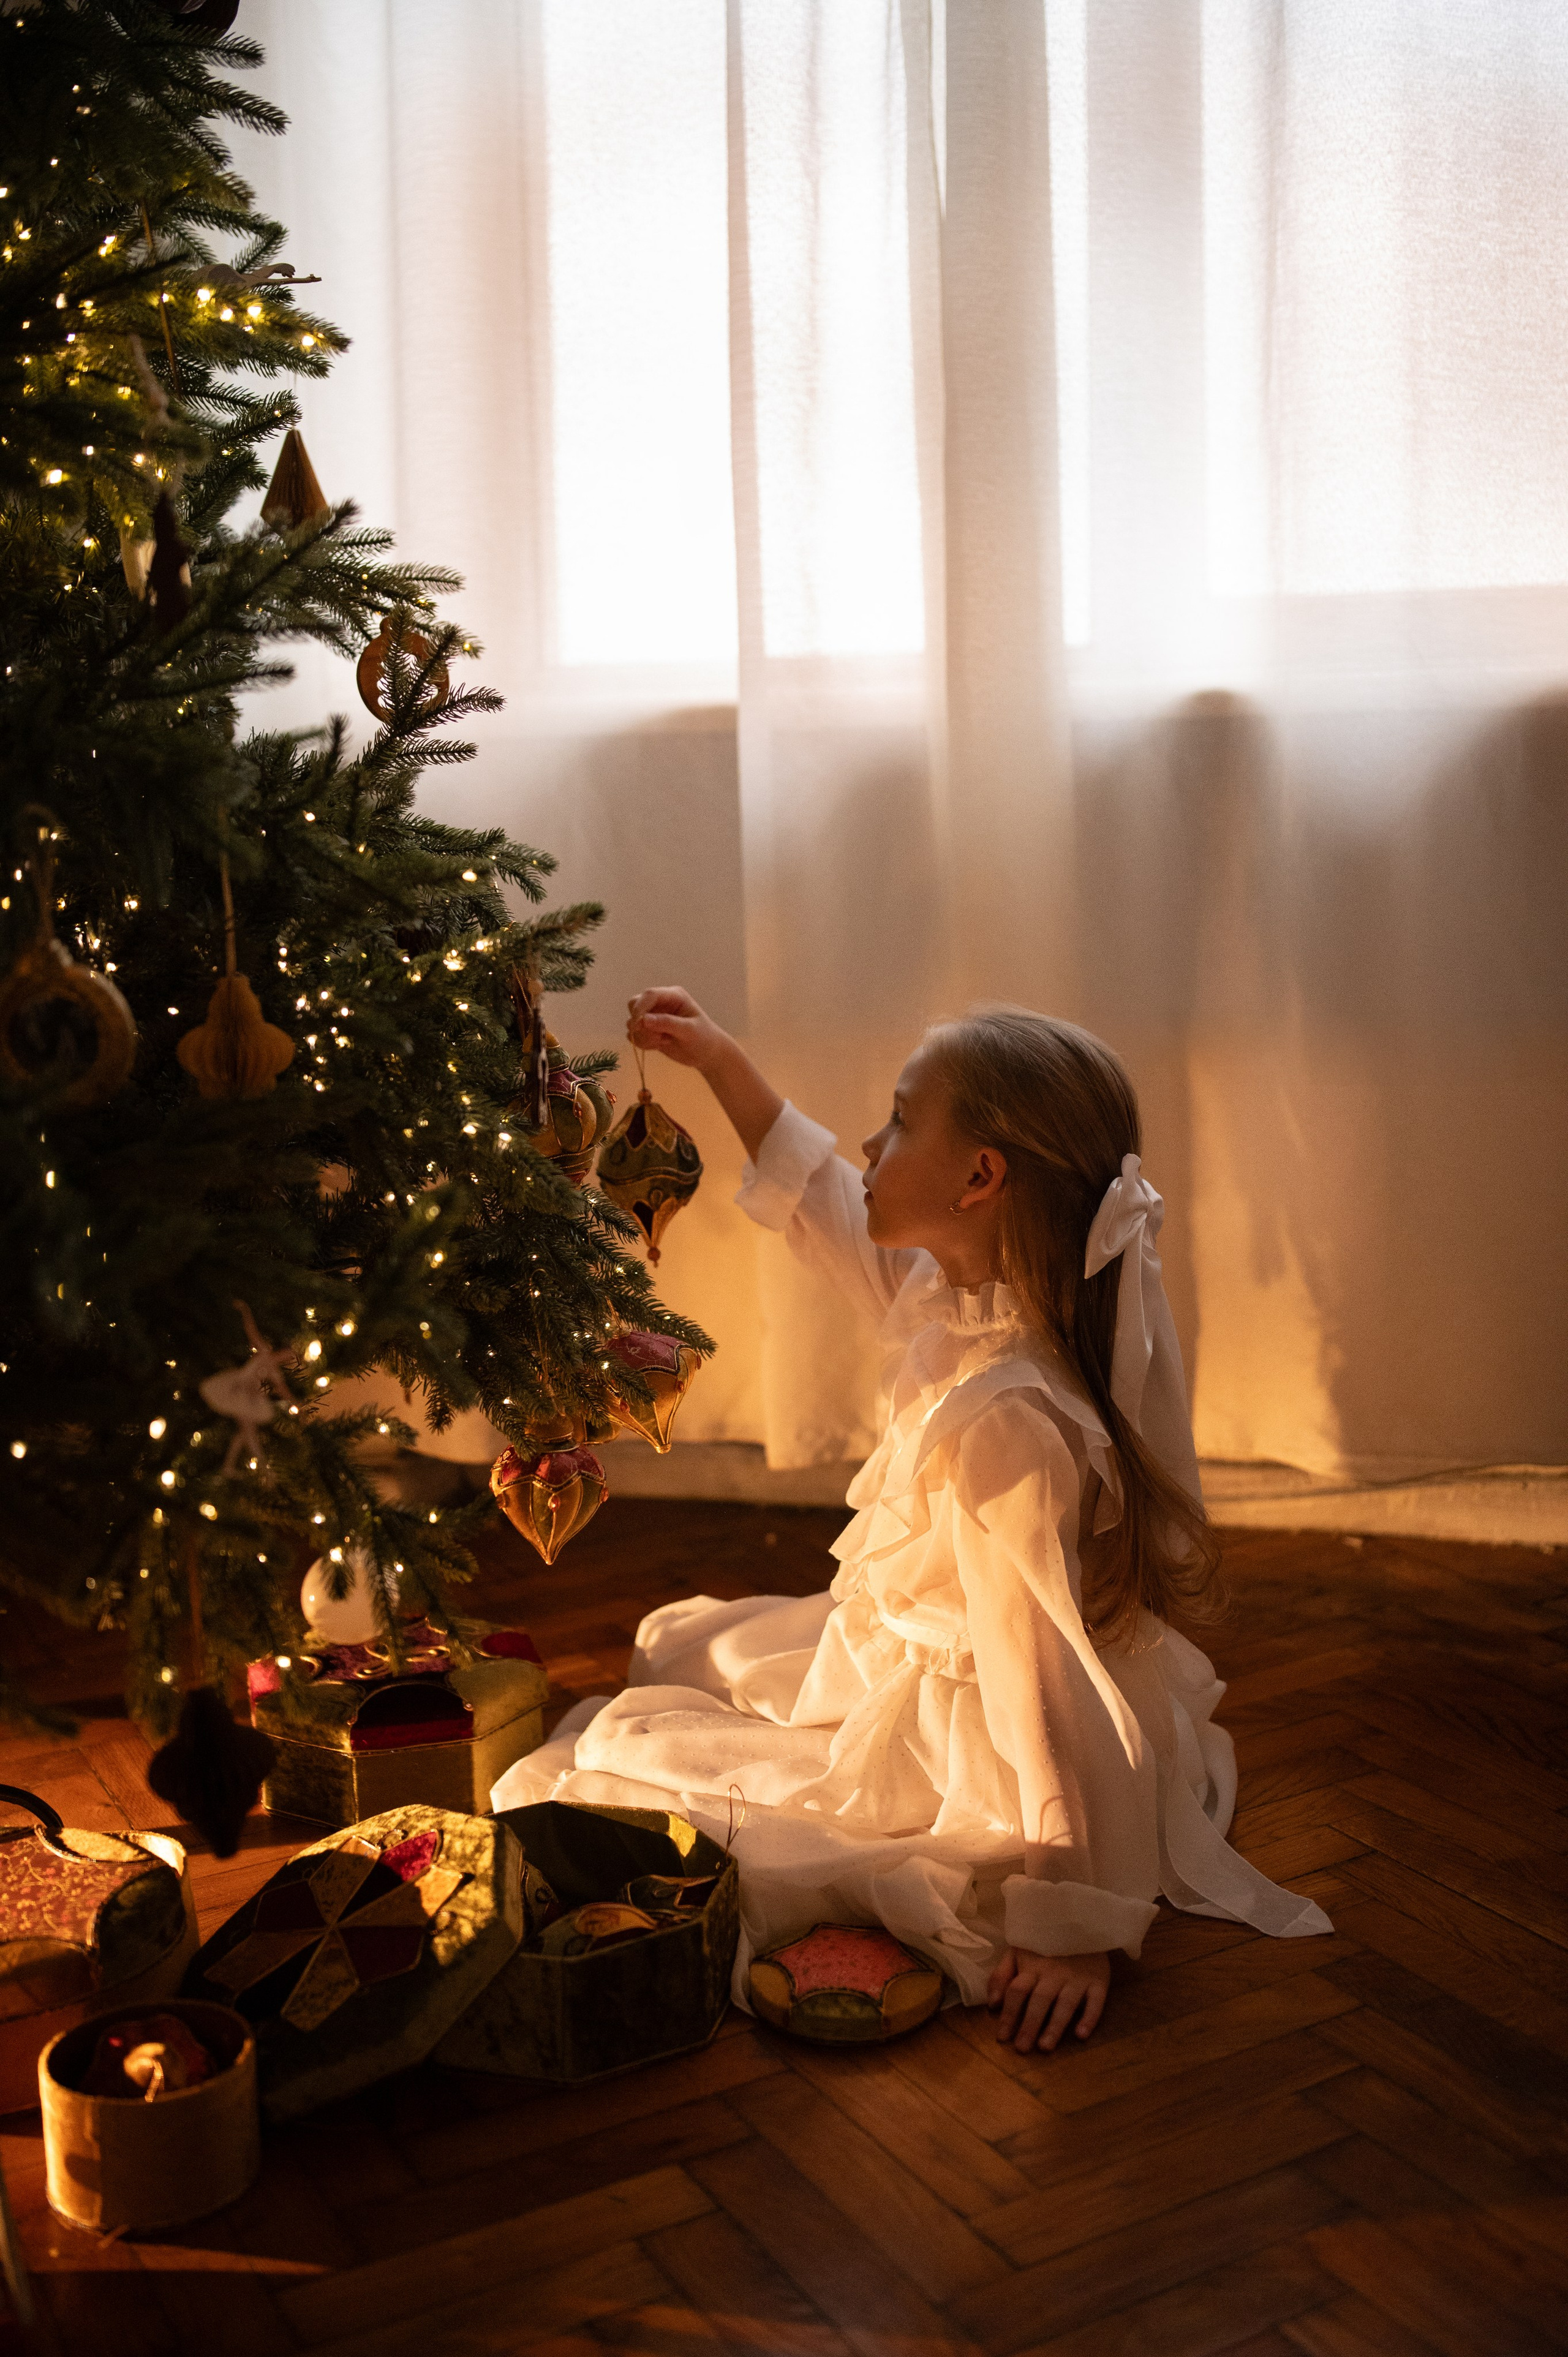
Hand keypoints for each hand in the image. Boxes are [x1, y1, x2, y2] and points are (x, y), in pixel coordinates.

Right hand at [627, 986, 725, 1073]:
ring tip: (664, 1041)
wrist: (707, 1054)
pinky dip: (643, 1043)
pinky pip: (635, 1035)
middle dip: (638, 1021)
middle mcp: (660, 1004)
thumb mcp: (689, 1030)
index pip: (650, 994)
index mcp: (673, 996)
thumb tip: (644, 1019)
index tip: (638, 1024)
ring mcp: (653, 1017)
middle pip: (634, 1004)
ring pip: (632, 1022)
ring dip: (644, 1035)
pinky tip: (660, 1045)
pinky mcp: (649, 1031)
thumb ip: (668, 1023)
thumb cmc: (704, 1037)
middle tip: (654, 1036)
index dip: (640, 1007)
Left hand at [986, 1945, 1109, 2052]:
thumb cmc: (1045, 1941)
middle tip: (1022, 2049)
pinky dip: (1090, 2017)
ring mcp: (1078, 1977)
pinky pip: (1096, 2001)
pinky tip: (1081, 2034)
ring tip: (1045, 2047)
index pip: (1017, 1992)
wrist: (1082, 1919)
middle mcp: (1054, 1973)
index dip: (1008, 2014)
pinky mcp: (1099, 1980)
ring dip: (1055, 2026)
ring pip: (1066, 2004)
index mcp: (1032, 1966)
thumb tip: (992, 2005)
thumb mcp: (1018, 1950)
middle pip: (1040, 2000)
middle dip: (1029, 2025)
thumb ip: (1002, 1975)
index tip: (1002, 2037)